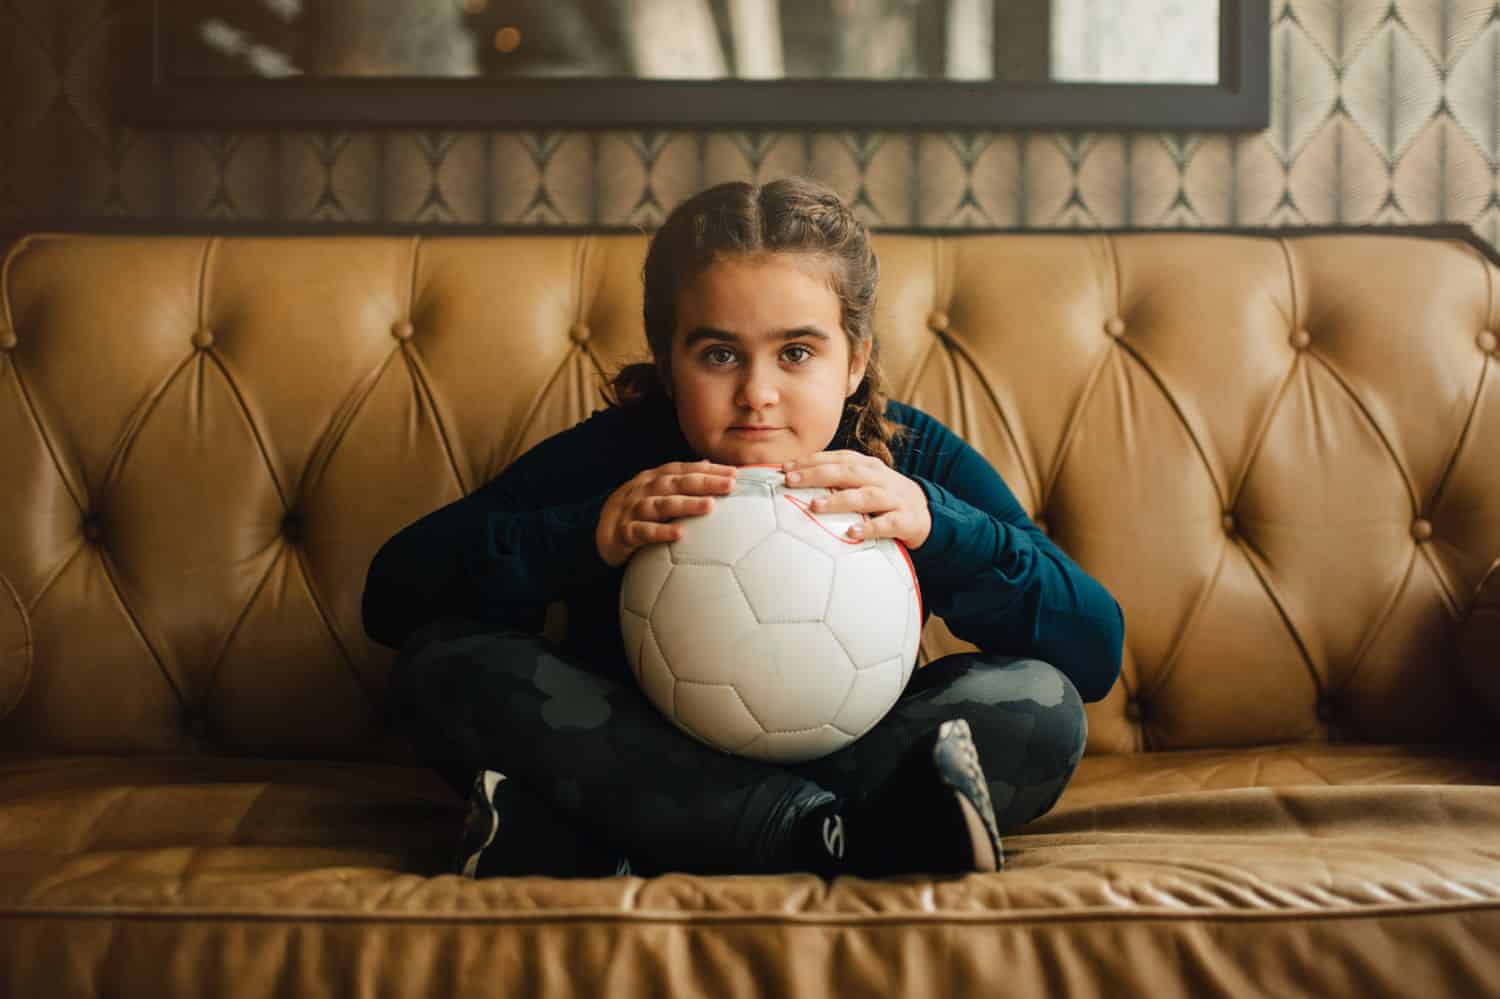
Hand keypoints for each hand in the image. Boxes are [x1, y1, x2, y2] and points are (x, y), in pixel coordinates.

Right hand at [596, 459, 738, 567]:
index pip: (684, 469)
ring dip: (686, 504)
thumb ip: (681, 479)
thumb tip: (710, 464)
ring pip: (660, 505)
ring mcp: (633, 510)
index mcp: (654, 478)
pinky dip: (660, 532)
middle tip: (730, 485)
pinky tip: (678, 534)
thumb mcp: (658, 491)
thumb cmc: (638, 510)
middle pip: (676, 483)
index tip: (735, 473)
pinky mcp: (625, 533)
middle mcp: (644, 490)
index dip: (708, 470)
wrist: (602, 532)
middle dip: (704, 482)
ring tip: (710, 506)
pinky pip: (642, 532)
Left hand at [781, 450, 931, 549]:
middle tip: (791, 481)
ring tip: (814, 506)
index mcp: (867, 466)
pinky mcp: (905, 520)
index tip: (785, 468)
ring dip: (838, 500)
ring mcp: (893, 499)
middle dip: (817, 474)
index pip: (837, 457)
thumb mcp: (865, 482)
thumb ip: (837, 480)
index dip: (811, 460)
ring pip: (865, 496)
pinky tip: (851, 532)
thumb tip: (796, 482)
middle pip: (846, 472)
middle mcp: (879, 478)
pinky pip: (887, 524)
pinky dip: (869, 527)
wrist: (927, 514)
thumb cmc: (884, 498)